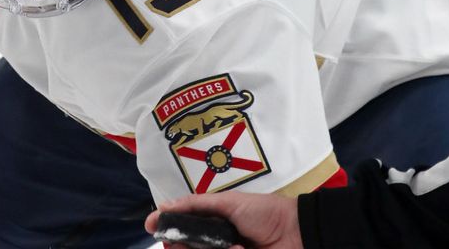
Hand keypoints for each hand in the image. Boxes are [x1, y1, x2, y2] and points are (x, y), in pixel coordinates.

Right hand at [145, 192, 302, 248]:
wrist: (296, 232)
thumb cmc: (263, 212)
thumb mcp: (229, 202)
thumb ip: (197, 205)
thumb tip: (166, 206)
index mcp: (211, 223)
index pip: (181, 228)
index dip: (166, 228)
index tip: (152, 225)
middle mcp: (215, 242)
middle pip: (185, 247)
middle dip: (180, 245)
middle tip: (179, 243)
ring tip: (232, 247)